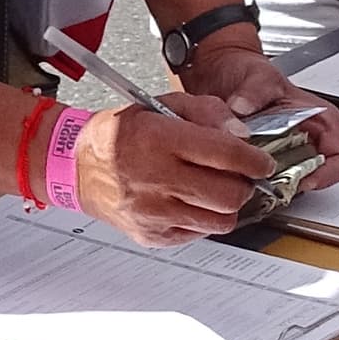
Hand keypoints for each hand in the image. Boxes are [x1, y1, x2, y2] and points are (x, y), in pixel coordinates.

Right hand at [68, 98, 268, 246]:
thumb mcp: (161, 104)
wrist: (76, 166)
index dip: (255, 160)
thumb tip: (242, 135)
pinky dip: (203, 219)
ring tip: (215, 190)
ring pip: (221, 220)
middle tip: (239, 176)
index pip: (227, 154)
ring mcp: (154, 212)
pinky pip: (199, 234)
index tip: (262, 162)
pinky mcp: (152, 235)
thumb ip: (208, 112)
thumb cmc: (117, 135)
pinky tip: (191, 202)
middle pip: (230, 193)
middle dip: (244, 184)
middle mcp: (157, 178)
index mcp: (161, 140)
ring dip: (227, 205)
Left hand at [170, 37, 338, 193]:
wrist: (223, 71)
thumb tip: (242, 107)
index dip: (327, 176)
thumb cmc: (251, 71)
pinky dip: (257, 182)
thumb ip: (253, 91)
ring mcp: (289, 153)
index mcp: (323, 121)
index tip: (304, 180)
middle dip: (294, 184)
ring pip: (291, 183)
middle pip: (315, 177)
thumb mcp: (258, 76)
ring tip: (253, 178)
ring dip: (273, 185)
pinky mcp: (267, 161)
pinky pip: (268, 181)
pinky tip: (241, 174)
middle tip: (271, 183)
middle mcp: (310, 141)